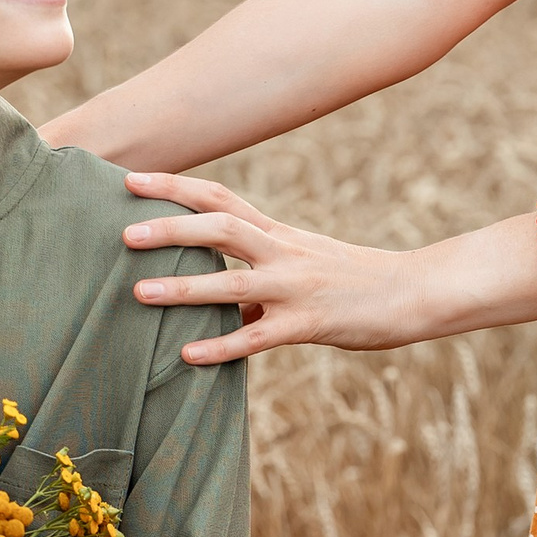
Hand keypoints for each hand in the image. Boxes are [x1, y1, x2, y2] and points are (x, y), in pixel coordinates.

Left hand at [121, 173, 437, 361]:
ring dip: (183, 287)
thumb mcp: (304, 265)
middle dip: (170, 227)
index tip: (131, 180)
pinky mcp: (310, 323)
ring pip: (232, 282)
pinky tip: (188, 356)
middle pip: (220, 227)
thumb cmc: (354, 282)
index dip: (175, 186)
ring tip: (138, 293)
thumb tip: (220, 302)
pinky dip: (222, 345)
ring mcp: (297, 287)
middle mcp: (284, 253)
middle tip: (123, 233)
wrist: (413, 293)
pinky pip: (259, 336)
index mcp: (278, 234)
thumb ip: (259, 276)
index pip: (221, 198)